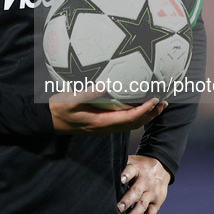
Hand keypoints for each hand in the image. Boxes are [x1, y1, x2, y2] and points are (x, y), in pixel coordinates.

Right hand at [49, 93, 166, 134]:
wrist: (48, 121)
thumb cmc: (58, 109)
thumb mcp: (69, 100)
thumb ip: (87, 93)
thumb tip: (105, 85)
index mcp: (100, 123)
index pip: (128, 119)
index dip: (144, 111)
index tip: (155, 100)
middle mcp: (105, 127)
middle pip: (134, 123)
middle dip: (151, 114)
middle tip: (164, 103)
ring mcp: (104, 127)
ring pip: (130, 123)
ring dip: (145, 115)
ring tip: (157, 104)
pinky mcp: (101, 123)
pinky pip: (123, 120)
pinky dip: (135, 113)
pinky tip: (137, 104)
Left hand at [117, 155, 170, 213]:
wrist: (162, 166)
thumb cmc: (139, 166)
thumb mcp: (131, 160)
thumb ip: (119, 166)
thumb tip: (99, 170)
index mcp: (137, 169)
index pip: (131, 170)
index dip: (126, 175)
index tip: (121, 180)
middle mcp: (145, 181)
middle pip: (136, 191)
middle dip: (127, 200)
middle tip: (118, 208)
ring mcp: (152, 193)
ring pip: (143, 205)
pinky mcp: (157, 203)